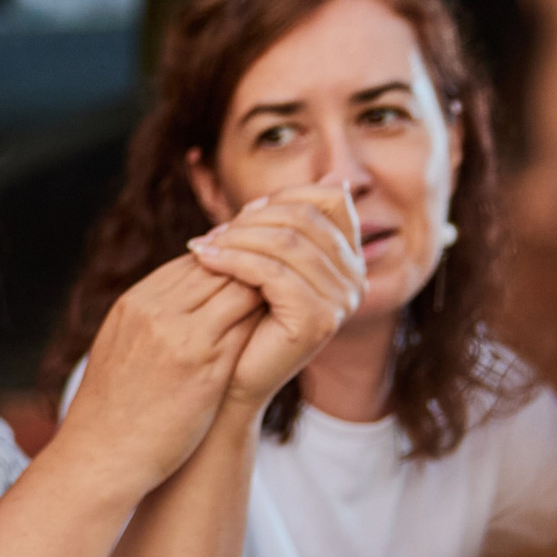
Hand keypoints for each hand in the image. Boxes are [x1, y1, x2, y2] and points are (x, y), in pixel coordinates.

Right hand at [60, 251, 265, 493]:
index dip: (223, 266)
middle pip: (217, 267)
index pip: (192, 261)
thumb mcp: (118, 347)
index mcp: (134, 303)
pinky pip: (248, 324)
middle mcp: (156, 311)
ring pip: (238, 289)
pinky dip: (266, 320)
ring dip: (263, 292)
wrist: (101, 457)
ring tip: (282, 303)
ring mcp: (181, 336)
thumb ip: (148, 319)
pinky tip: (280, 328)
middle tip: (277, 282)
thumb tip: (178, 302)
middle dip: (247, 271)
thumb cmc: (110, 411)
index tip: (244, 280)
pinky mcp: (207, 365)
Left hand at [187, 182, 367, 408]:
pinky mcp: (318, 319)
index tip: (240, 216)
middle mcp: (355, 276)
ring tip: (201, 247)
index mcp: (348, 257)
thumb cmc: (243, 320)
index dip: (282, 199)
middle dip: (251, 220)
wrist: (229, 382)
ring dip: (237, 238)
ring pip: (286, 242)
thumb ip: (288, 225)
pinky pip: (273, 273)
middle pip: (304, 217)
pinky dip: (234, 261)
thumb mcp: (268, 264)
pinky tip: (204, 260)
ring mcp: (342, 299)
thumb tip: (333, 174)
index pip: (328, 200)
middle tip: (211, 234)